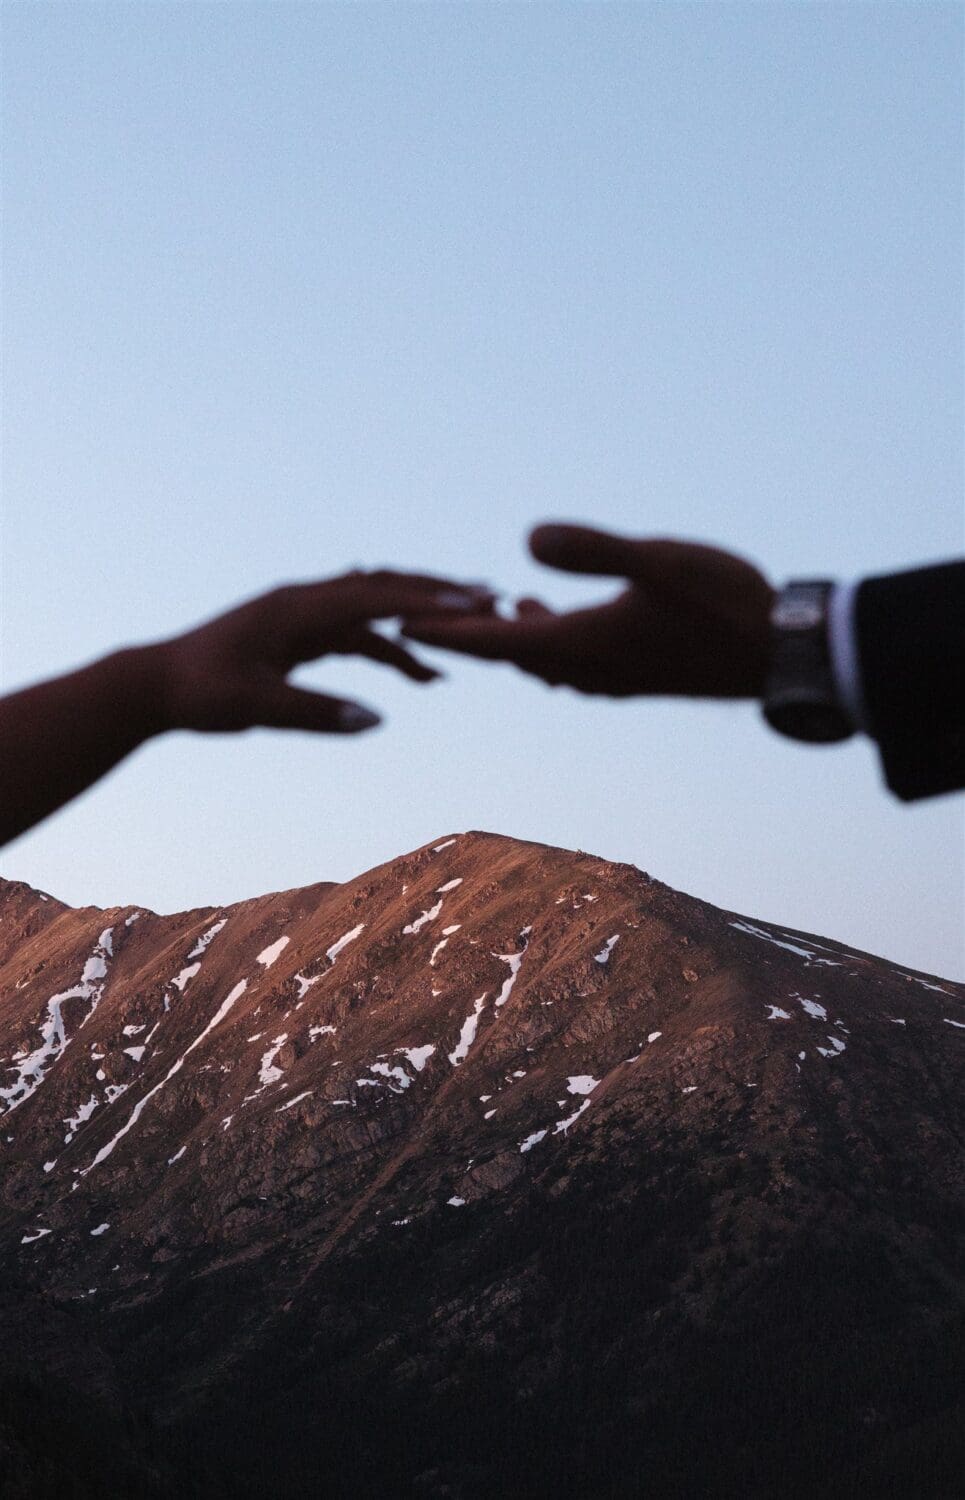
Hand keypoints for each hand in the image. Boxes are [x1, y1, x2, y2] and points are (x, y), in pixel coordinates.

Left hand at [155, 570, 492, 732]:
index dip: (428, 602)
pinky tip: (413, 672)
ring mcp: (302, 615)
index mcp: (296, 608)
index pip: (375, 598)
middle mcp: (304, 601)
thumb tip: (375, 719)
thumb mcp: (253, 708)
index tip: (475, 605)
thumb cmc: (198, 695)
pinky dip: (388, 648)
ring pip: (373, 611)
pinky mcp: (298, 634)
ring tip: (456, 660)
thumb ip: (313, 712)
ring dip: (415, 629)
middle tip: (491, 603)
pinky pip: (355, 633)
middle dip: (436, 596)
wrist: (153, 686)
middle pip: (383, 588)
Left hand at [402, 524, 774, 698]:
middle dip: (467, 632)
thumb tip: (527, 542)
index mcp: (582, 643)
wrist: (783, 655)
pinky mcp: (638, 674)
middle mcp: (589, 668)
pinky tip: (563, 621)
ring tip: (501, 604)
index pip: (493, 639)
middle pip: (508, 654)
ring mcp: (614, 676)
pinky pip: (573, 663)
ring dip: (512, 637)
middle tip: (426, 613)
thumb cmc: (726, 605)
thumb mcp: (659, 562)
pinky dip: (551, 642)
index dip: (443, 627)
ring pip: (543, 660)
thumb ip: (594, 550)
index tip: (396, 620)